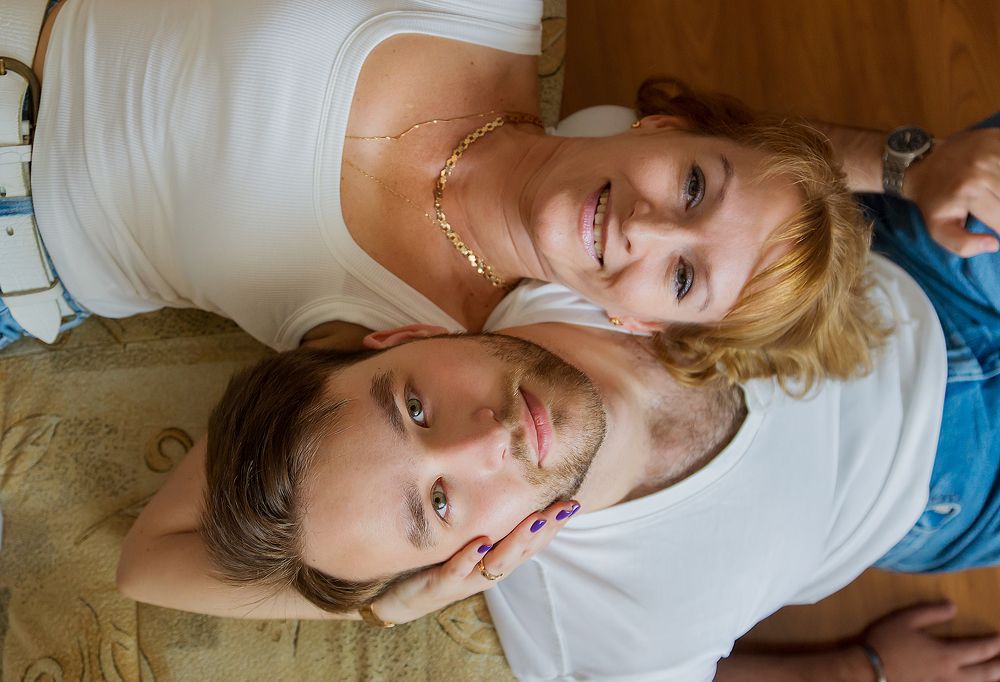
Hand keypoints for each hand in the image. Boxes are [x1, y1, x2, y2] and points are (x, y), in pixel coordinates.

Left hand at [371, 498, 580, 624]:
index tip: (573, 503)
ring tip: (536, 520)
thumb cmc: (435, 565)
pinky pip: (456, 571)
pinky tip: (480, 542)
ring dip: (517, 541)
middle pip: (522, 551)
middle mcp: (485, 571)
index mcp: (494, 560)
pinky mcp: (438, 585)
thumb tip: (504, 484)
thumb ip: (486, 520)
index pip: (530, 541)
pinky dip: (469, 558)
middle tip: (564, 507)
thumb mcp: (464, 540)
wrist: (396, 598)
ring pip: (497, 563)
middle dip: (544, 529)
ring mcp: (464, 580)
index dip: (553, 525)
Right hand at [864, 602, 999, 680]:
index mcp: (946, 654)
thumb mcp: (906, 619)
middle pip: (984, 673)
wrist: (868, 669)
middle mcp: (950, 674)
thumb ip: (931, 612)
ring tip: (997, 674)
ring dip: (989, 679)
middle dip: (998, 666)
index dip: (994, 644)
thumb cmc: (886, 642)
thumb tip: (953, 607)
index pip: (979, 649)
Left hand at [906, 127, 999, 256]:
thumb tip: (994, 245)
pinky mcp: (999, 137)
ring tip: (995, 197)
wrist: (922, 165)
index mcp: (969, 191)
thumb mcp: (938, 229)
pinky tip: (998, 182)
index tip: (998, 231)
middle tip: (993, 209)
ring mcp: (993, 149)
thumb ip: (962, 245)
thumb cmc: (934, 201)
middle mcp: (983, 168)